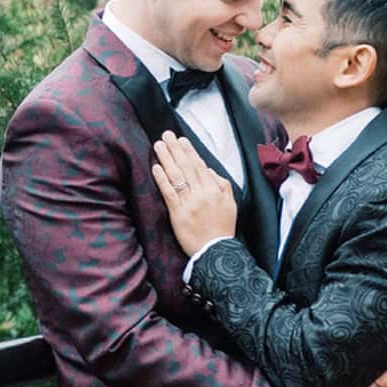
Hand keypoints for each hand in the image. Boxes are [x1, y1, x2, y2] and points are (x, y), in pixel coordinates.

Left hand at [150, 133, 236, 256]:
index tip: (181, 139)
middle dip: (175, 149)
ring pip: (176, 176)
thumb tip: (208, 169)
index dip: (189, 151)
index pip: (199, 166)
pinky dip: (162, 179)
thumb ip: (222, 184)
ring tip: (158, 145)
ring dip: (166, 158)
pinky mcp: (178, 214)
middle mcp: (202, 193)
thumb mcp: (230, 204)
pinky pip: (169, 193)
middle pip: (186, 167)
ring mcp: (189, 203)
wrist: (216, 251)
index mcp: (215, 190)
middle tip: (166, 135)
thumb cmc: (223, 228)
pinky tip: (155, 167)